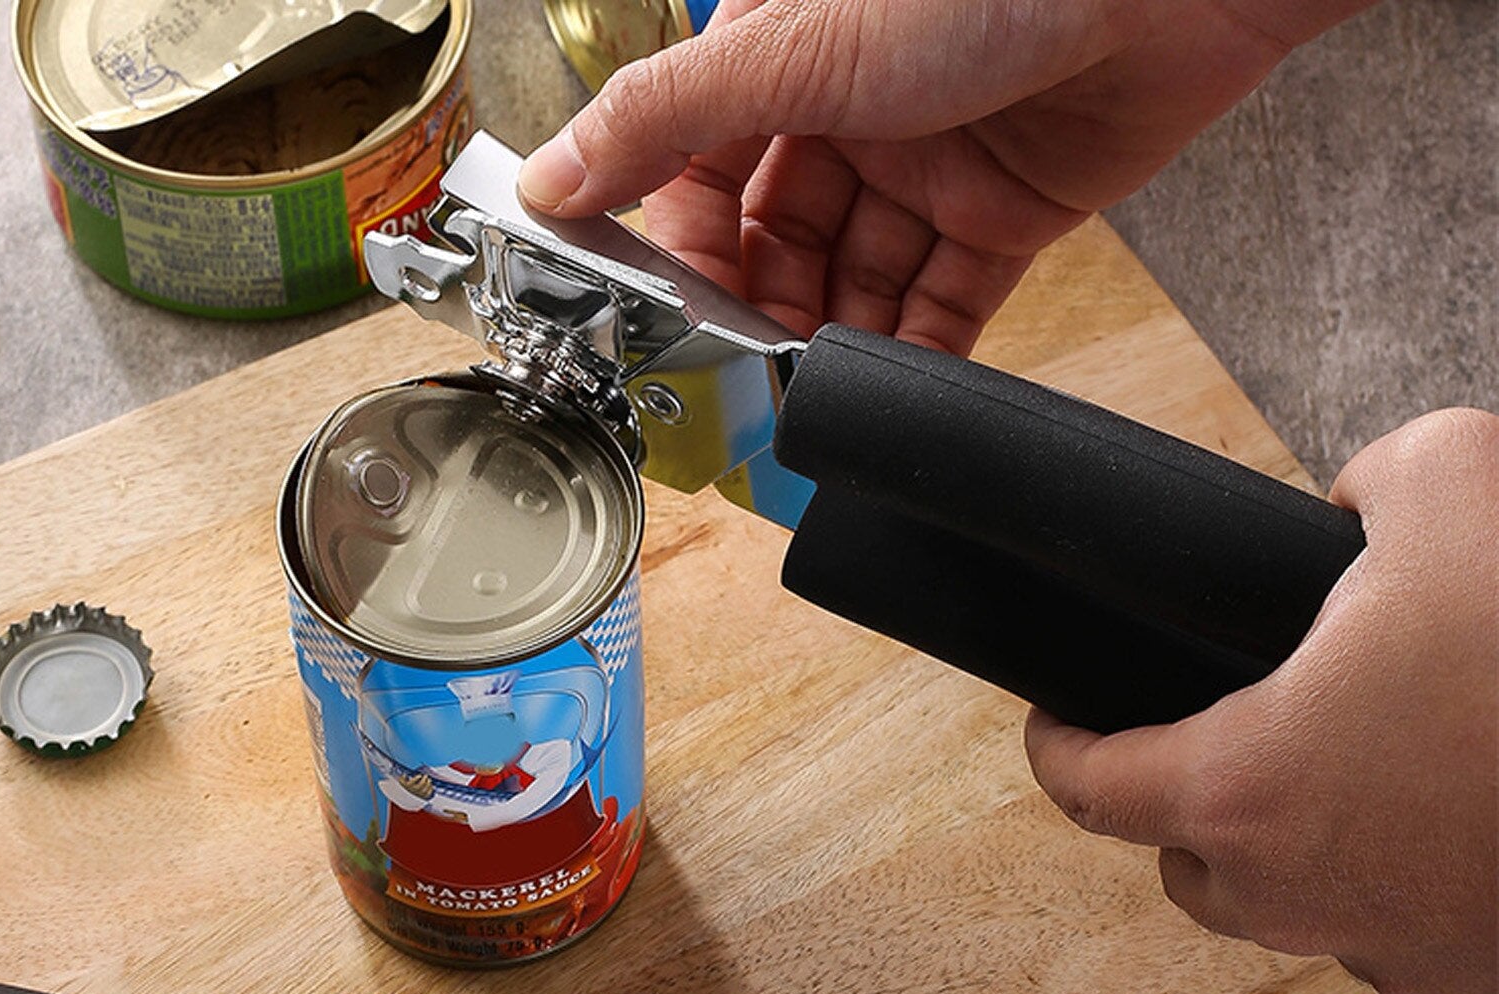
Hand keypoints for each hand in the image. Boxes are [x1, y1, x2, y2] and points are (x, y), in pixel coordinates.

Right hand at [519, 0, 1364, 352]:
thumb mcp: (792, 48)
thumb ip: (665, 120)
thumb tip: (550, 177)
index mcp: (785, 59)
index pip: (697, 175)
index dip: (678, 251)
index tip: (661, 318)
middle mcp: (850, 114)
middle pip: (774, 244)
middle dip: (760, 309)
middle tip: (747, 363)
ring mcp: (927, 169)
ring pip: (853, 284)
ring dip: (832, 339)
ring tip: (816, 382)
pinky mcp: (1003, 215)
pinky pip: (941, 305)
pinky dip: (915, 351)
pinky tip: (888, 385)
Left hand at [1025, 410, 1498, 993]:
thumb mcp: (1458, 486)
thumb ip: (1377, 478)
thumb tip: (1355, 506)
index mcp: (1243, 787)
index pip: (1089, 786)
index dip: (1055, 746)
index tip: (1052, 722)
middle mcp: (1290, 892)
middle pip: (1181, 859)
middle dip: (1178, 801)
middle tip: (1214, 734)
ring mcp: (1379, 948)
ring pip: (1280, 905)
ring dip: (1280, 847)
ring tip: (1333, 771)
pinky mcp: (1464, 977)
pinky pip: (1382, 929)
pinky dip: (1381, 877)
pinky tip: (1432, 814)